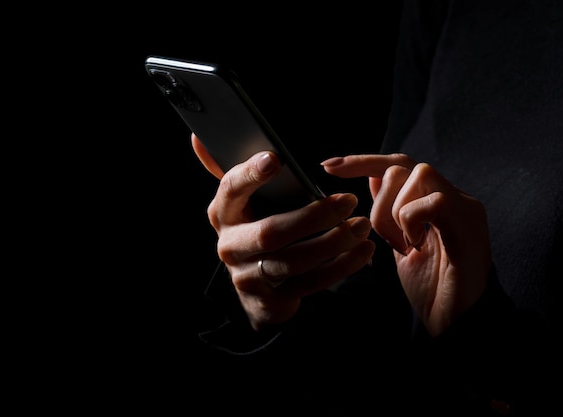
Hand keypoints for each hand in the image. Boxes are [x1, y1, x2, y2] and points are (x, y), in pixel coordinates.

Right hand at [191, 134, 374, 330]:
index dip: (250, 175)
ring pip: (293, 261)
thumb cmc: (256, 226)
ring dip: (332, 243)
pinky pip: (310, 284)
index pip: (230, 190)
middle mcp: (230, 245)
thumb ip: (228, 168)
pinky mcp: (272, 298)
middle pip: (271, 232)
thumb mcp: (242, 201)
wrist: (256, 286)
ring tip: (360, 226)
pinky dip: (341, 267)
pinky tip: (363, 251)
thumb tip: (199, 137)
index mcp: (223, 213)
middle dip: (313, 217)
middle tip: (349, 200)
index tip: (275, 159)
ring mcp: (249, 276)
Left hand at [322, 154, 491, 335]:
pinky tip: (415, 247)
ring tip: (404, 245)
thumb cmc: (432, 289)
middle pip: (402, 166)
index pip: (398, 164)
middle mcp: (454, 197)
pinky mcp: (468, 223)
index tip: (328, 167)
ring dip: (395, 213)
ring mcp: (464, 207)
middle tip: (388, 240)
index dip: (362, 161)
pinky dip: (411, 222)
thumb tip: (373, 178)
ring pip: (418, 174)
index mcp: (437, 200)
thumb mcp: (400, 245)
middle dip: (378, 203)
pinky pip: (432, 201)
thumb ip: (391, 212)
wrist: (457, 323)